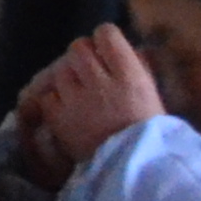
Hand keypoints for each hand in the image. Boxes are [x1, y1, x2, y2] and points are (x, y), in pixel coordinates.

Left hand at [18, 26, 163, 181]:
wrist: (132, 166)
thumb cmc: (149, 130)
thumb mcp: (153, 94)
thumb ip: (140, 68)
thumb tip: (133, 50)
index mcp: (129, 73)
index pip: (106, 34)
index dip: (104, 38)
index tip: (106, 48)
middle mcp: (99, 80)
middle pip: (78, 47)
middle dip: (83, 55)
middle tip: (89, 70)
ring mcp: (75, 98)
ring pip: (60, 70)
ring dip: (68, 78)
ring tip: (78, 92)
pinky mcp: (57, 116)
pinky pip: (48, 96)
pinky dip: (55, 101)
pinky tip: (67, 110)